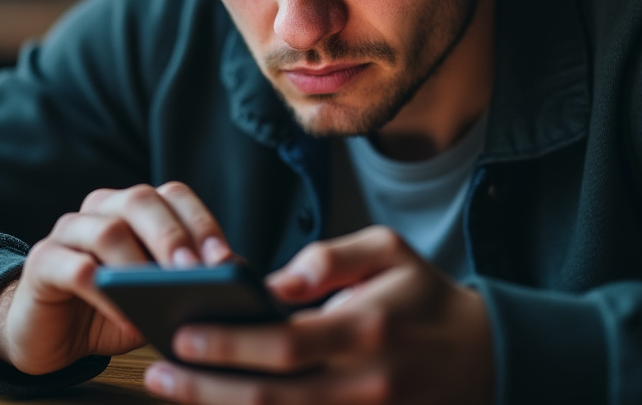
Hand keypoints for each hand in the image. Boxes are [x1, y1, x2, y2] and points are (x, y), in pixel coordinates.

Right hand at [0, 182, 232, 374]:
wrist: (53, 336)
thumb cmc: (112, 310)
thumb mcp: (159, 297)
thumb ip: (190, 281)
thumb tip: (236, 273)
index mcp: (136, 208)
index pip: (173, 195)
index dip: (201, 222)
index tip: (223, 260)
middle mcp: (102, 209)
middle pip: (139, 201)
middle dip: (173, 236)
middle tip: (195, 273)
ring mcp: (69, 232)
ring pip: (108, 231)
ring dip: (140, 264)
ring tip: (163, 295)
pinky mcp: (42, 263)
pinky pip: (77, 269)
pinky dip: (107, 293)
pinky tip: (127, 316)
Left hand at [143, 225, 492, 404]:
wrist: (482, 356)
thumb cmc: (424, 296)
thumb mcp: (389, 251)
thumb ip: (332, 257)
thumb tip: (277, 281)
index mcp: (366, 328)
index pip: (286, 344)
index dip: (230, 345)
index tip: (184, 335)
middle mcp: (363, 382)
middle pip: (272, 395)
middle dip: (208, 387)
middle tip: (159, 370)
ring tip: (174, 390)